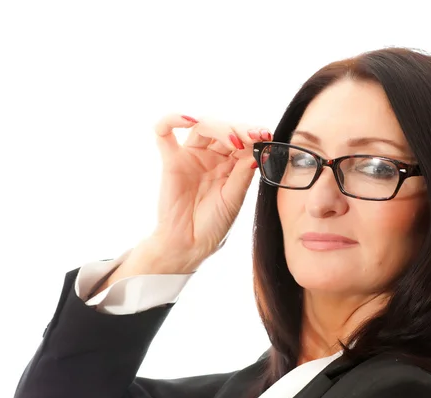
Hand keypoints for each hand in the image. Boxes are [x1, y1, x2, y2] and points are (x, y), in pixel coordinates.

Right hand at [145, 113, 272, 272]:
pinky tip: (188, 120)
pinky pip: (164, 132)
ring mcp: (191, 156)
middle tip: (253, 136)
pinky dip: (172, 119)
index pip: (242, 140)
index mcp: (231, 165)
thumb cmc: (214, 225)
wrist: (190, 244)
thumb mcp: (234, 198)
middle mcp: (211, 156)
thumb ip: (243, 174)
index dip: (253, 134)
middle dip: (240, 129)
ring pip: (201, 126)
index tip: (265, 135)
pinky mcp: (171, 160)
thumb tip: (258, 150)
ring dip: (218, 126)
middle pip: (224, 128)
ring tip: (233, 141)